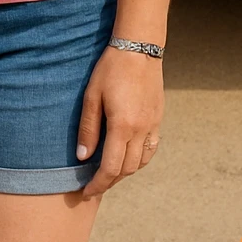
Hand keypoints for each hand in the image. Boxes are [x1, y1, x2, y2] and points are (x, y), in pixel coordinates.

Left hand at [76, 45, 163, 197]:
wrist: (139, 49)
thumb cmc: (110, 69)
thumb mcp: (91, 96)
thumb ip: (88, 129)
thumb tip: (83, 157)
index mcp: (122, 126)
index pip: (111, 168)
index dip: (98, 184)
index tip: (86, 192)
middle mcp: (141, 131)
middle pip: (127, 169)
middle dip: (110, 181)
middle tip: (94, 185)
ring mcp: (152, 126)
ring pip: (141, 162)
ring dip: (125, 172)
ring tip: (109, 173)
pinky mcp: (158, 119)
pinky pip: (151, 149)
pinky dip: (139, 159)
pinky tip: (127, 156)